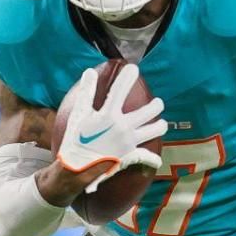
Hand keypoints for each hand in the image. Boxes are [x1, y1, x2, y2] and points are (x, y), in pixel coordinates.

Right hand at [54, 64, 165, 184]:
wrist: (77, 168)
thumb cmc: (75, 139)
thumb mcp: (79, 114)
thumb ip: (86, 92)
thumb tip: (89, 72)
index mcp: (109, 115)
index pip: (121, 90)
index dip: (128, 76)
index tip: (134, 67)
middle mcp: (123, 127)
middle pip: (150, 110)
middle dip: (156, 104)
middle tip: (157, 102)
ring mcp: (129, 142)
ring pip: (155, 130)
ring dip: (160, 125)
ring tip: (160, 123)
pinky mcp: (130, 156)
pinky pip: (147, 157)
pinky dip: (153, 159)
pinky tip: (156, 160)